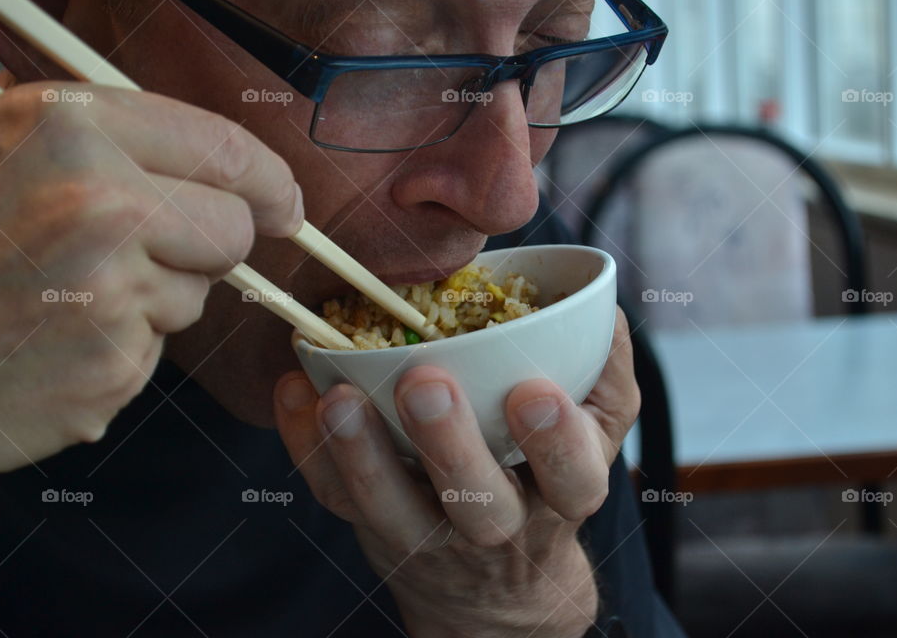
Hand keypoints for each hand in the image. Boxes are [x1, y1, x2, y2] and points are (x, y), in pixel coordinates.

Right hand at [0, 81, 303, 482]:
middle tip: (145, 254)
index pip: (222, 147)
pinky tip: (63, 338)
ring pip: (201, 291)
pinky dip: (126, 345)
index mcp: (68, 128)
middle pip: (233, 226)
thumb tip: (228, 164)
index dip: (268, 179)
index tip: (285, 205)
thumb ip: (110, 143)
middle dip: (209, 247)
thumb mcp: (9, 153)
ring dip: (158, 300)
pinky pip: (160, 345)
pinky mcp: (113, 360)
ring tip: (72, 296)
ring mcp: (107, 286)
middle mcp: (95, 200)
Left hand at [274, 308, 639, 637]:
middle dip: (451, 446)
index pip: (573, 478)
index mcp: (564, 495)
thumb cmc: (545, 483)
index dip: (556, 443)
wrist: (497, 587)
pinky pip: (335, 497)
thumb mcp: (596, 439)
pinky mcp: (373, 529)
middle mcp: (497, 527)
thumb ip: (604, 377)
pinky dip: (306, 447)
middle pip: (478, 504)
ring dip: (361, 453)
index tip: (533, 392)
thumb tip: (599, 310)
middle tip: (424, 383)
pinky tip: (292, 392)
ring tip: (336, 398)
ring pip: (392, 509)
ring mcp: (428, 535)